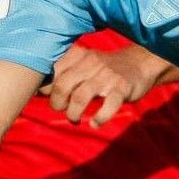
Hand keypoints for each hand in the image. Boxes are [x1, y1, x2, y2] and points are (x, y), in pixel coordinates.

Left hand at [39, 44, 166, 126]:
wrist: (141, 63)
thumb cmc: (105, 69)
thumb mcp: (85, 64)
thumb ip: (64, 73)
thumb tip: (37, 91)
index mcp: (79, 55)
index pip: (53, 71)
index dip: (45, 89)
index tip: (47, 97)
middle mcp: (92, 63)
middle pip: (63, 85)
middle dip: (57, 103)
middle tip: (61, 109)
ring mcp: (107, 76)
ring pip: (80, 97)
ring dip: (73, 114)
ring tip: (74, 119)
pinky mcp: (122, 88)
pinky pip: (108, 106)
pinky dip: (99, 118)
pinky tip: (95, 123)